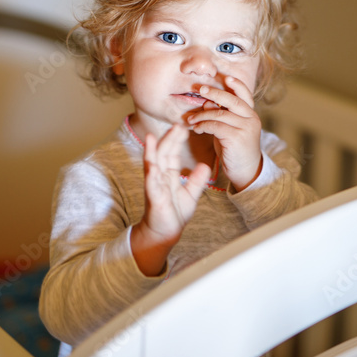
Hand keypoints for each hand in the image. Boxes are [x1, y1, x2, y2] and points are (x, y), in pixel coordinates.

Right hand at [131, 124, 210, 274]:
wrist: (165, 233)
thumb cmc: (174, 213)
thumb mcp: (191, 194)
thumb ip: (197, 180)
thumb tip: (205, 165)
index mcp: (169, 174)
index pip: (172, 152)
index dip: (178, 139)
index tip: (186, 125)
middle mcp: (160, 176)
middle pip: (163, 153)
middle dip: (169, 138)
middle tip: (178, 123)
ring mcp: (154, 185)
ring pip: (152, 164)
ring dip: (153, 150)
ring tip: (154, 136)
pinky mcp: (153, 197)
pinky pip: (150, 183)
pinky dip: (151, 173)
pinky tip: (151, 165)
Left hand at [187, 75, 262, 190]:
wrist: (246, 171)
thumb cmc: (235, 149)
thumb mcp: (231, 129)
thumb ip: (222, 115)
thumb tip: (207, 102)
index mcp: (251, 115)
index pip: (246, 95)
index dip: (237, 85)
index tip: (226, 77)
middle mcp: (251, 119)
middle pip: (232, 100)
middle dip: (215, 92)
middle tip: (201, 89)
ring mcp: (245, 128)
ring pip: (220, 113)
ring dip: (202, 115)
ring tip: (191, 119)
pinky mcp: (236, 138)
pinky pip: (215, 126)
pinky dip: (203, 125)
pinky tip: (196, 129)